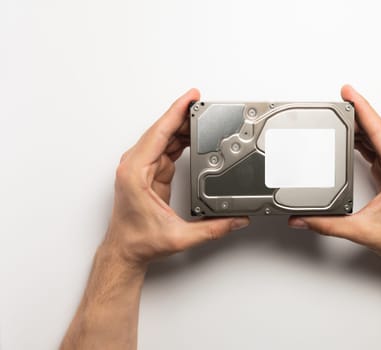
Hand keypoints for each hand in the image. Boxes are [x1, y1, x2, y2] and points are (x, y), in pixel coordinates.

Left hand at [103, 88, 249, 267]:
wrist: (125, 251)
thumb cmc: (138, 242)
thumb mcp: (180, 236)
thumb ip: (213, 229)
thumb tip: (236, 220)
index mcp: (136, 173)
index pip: (158, 133)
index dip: (176, 112)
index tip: (190, 98)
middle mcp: (135, 166)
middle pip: (162, 131)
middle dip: (184, 115)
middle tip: (206, 105)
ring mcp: (142, 167)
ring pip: (164, 137)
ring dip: (183, 127)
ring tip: (204, 118)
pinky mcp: (150, 172)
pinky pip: (166, 148)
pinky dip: (180, 140)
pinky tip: (193, 135)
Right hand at [289, 85, 380, 270]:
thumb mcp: (361, 230)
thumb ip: (326, 225)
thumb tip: (302, 219)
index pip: (379, 131)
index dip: (363, 110)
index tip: (350, 93)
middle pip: (379, 128)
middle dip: (358, 111)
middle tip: (339, 98)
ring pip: (379, 136)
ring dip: (361, 124)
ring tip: (341, 114)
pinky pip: (379, 146)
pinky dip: (364, 138)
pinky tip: (351, 135)